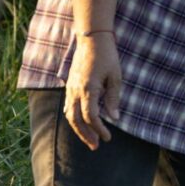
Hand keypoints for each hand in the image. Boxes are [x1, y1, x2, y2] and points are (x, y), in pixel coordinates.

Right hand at [64, 34, 121, 149]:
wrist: (91, 39)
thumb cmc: (107, 56)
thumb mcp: (116, 77)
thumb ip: (113, 98)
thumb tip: (115, 118)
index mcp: (88, 89)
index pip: (91, 116)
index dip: (99, 129)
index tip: (108, 138)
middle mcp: (75, 91)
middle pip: (76, 120)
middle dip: (86, 135)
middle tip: (96, 146)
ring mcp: (70, 88)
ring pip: (70, 115)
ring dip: (79, 129)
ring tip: (90, 140)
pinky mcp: (69, 86)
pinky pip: (68, 107)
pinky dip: (74, 118)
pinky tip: (82, 125)